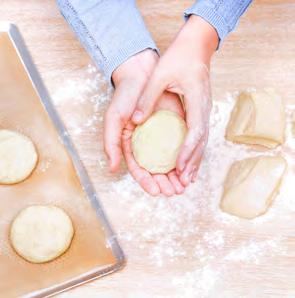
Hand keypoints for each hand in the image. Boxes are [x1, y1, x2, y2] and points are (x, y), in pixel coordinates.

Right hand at [104, 48, 184, 195]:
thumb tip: (112, 168)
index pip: (138, 169)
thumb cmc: (125, 97)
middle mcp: (146, 145)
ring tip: (183, 186)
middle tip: (173, 192)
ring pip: (169, 162)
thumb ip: (110, 143)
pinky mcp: (174, 129)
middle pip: (155, 169)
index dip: (146, 182)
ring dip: (176, 176)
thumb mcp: (113, 119)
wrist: (143, 74)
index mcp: (130, 146)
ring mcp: (161, 138)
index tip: (156, 191)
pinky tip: (190, 169)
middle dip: (164, 183)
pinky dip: (185, 159)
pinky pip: (180, 147)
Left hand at [131, 16, 218, 185]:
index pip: (194, 131)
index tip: (179, 167)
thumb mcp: (159, 75)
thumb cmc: (178, 57)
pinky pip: (199, 135)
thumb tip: (136, 121)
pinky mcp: (200, 110)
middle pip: (201, 141)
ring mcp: (204, 110)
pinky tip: (190, 161)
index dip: (187, 151)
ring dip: (195, 161)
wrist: (195, 47)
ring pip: (202, 141)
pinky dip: (194, 150)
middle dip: (193, 162)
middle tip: (184, 183)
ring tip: (188, 179)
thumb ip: (147, 98)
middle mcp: (204, 109)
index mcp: (197, 100)